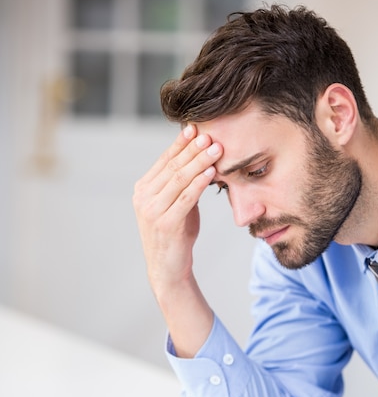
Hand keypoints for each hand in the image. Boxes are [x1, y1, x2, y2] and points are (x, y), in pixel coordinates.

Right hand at [133, 125, 222, 299]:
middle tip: (210, 134)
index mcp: (143, 189)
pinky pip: (185, 198)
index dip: (180, 144)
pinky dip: (198, 183)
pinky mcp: (165, 224)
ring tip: (216, 149)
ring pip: (179, 180)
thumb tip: (200, 158)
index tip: (195, 128)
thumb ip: (182, 185)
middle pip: (172, 167)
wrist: (168, 268)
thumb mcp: (176, 205)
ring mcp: (152, 211)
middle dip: (192, 149)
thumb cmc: (176, 234)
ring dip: (199, 162)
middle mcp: (143, 198)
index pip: (164, 161)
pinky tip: (211, 172)